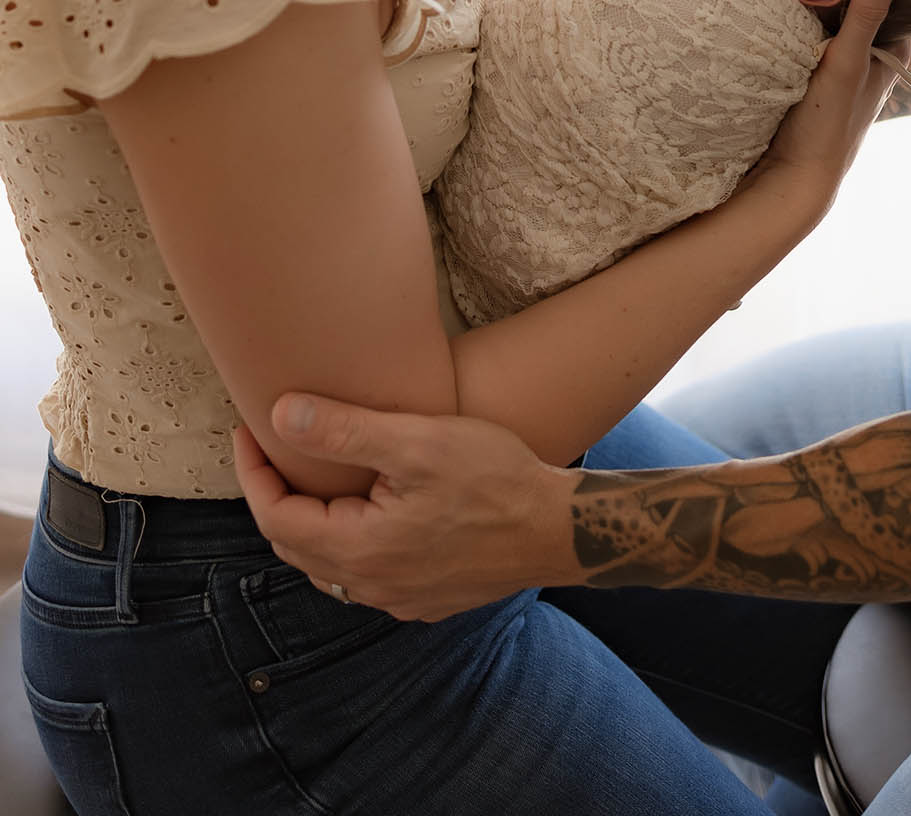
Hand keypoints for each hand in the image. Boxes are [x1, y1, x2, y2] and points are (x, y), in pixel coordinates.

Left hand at [232, 395, 578, 620]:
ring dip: (310, 522)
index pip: (274, 517)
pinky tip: (366, 511)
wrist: (557, 529)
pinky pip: (364, 576)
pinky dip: (347, 542)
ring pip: (328, 565)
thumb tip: (281, 416)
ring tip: (315, 474)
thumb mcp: (418, 441)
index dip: (253, 471)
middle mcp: (370, 587)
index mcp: (358, 550)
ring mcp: (398, 599)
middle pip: (295, 544)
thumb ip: (346, 431)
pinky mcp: (424, 599)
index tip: (249, 428)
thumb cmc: (494, 478)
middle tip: (274, 446)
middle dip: (275, 495)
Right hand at [747, 0, 902, 216]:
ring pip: (832, 18)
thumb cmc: (828, 124)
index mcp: (891, 53)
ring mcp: (841, 66)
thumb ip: (866, 15)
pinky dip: (801, 15)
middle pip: (859, 5)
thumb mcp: (847, 63)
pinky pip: (810, 32)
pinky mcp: (813, 72)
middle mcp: (870, 57)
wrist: (792, 177)